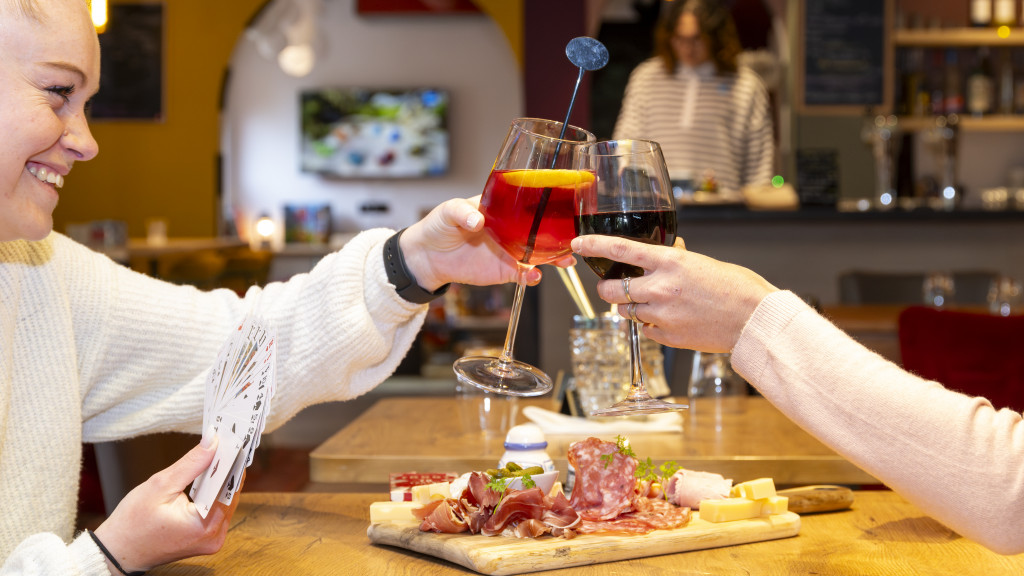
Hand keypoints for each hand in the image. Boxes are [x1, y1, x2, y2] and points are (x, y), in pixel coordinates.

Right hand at [92, 432, 242, 571]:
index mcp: (205, 526)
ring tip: (217, 456)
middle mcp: (214, 537)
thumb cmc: (132, 523)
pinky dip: (213, 494)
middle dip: (226, 469)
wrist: (118, 551)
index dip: (231, 463)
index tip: (233, 442)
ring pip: (225, 501)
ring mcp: (211, 540)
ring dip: (221, 481)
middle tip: (224, 444)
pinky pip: (217, 510)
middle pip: (229, 494)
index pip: (229, 487)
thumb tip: (212, 441)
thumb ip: (191, 463)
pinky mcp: (206, 539)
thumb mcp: (160, 486)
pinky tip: (209, 477)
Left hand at [400, 196, 574, 289]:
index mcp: (502, 209)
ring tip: (564, 261)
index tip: (562, 209)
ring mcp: (510, 250)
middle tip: (573, 240)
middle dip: (560, 236)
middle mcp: (511, 229)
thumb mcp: (449, 211)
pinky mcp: (504, 270)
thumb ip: (463, 212)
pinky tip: (535, 277)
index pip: (528, 205)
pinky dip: (531, 277)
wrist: (428, 257)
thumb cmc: (439, 226)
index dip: (546, 207)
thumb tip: (477, 219)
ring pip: (539, 254)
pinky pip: (524, 275)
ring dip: (554, 258)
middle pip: (541, 231)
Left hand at [570, 235, 776, 352]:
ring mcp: (662, 314)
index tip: (578, 244)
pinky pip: (645, 330)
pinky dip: (649, 325)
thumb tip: (662, 253)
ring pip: (626, 312)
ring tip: (651, 303)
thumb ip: (676, 258)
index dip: (594, 245)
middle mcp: (660, 288)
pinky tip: (668, 319)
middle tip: (614, 287)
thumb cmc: (736, 287)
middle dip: (607, 289)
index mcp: (670, 262)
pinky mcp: (668, 337)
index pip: (620, 250)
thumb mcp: (702, 262)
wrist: (754, 319)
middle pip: (611, 291)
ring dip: (630, 307)